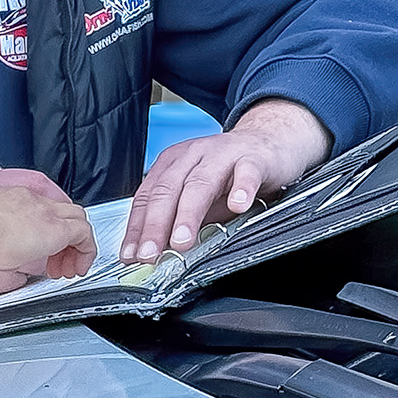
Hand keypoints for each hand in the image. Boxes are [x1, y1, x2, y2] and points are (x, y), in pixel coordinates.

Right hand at [0, 168, 94, 279]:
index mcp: (9, 202)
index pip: (40, 209)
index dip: (47, 229)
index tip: (41, 249)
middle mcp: (31, 201)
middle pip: (64, 211)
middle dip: (67, 237)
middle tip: (58, 260)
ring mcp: (45, 213)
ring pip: (78, 220)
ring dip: (77, 246)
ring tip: (69, 268)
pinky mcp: (56, 229)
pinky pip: (84, 235)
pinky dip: (86, 252)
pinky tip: (76, 269)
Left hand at [121, 97, 328, 261]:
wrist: (266, 142)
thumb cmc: (228, 173)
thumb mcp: (197, 196)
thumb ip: (179, 219)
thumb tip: (158, 252)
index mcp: (171, 165)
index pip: (146, 197)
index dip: (136, 227)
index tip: (131, 255)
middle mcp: (191, 156)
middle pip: (167, 191)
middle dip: (155, 225)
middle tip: (150, 254)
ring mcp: (222, 155)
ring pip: (200, 183)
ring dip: (188, 214)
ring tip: (181, 240)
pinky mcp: (253, 158)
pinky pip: (246, 172)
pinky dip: (241, 188)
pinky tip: (238, 205)